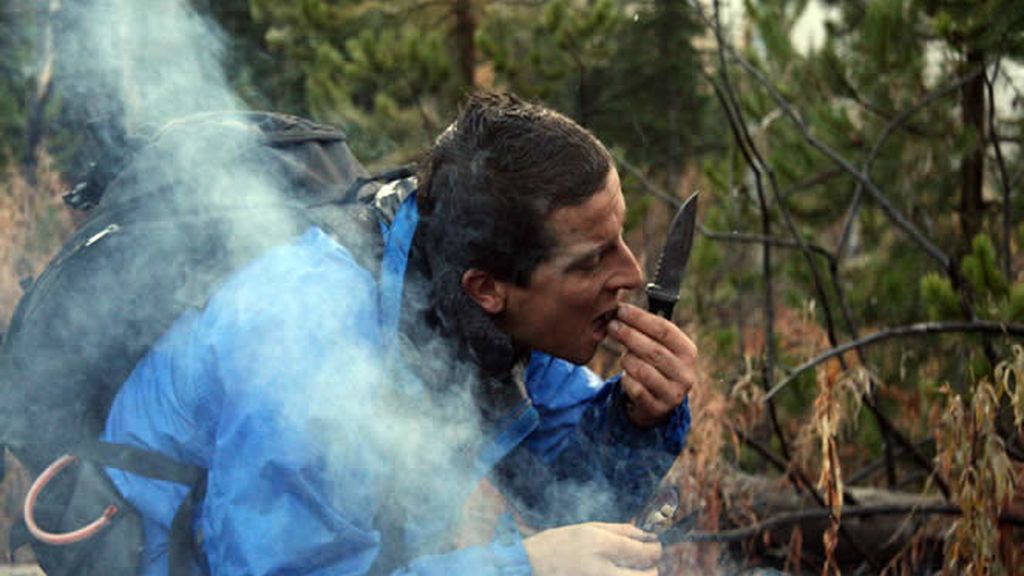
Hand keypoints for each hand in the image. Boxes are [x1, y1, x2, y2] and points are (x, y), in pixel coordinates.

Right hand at [523, 522, 660, 575]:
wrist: (533, 566)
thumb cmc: (559, 543)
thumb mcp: (589, 528)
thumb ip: (621, 530)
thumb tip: (646, 534)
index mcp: (603, 547)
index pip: (644, 552)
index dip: (655, 548)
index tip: (654, 545)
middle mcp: (605, 570)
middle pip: (648, 575)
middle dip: (651, 567)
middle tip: (645, 560)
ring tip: (629, 568)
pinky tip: (616, 572)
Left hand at [608, 303, 697, 427]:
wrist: (658, 403)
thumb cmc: (655, 365)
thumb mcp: (659, 346)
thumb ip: (647, 329)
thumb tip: (621, 308)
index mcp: (688, 352)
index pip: (665, 330)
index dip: (641, 318)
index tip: (621, 309)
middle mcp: (686, 374)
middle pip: (653, 349)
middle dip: (629, 335)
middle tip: (611, 325)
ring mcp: (673, 393)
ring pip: (642, 369)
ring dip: (627, 359)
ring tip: (624, 356)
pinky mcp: (657, 408)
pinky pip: (634, 388)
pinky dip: (626, 379)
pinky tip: (627, 376)